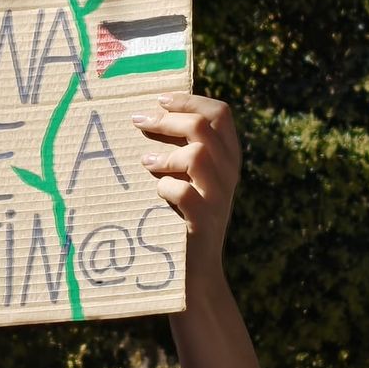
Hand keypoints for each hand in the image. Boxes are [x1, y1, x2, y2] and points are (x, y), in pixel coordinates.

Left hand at [134, 93, 239, 285]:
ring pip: (197, 155)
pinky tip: (158, 193)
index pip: (220, 113)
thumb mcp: (191, 175)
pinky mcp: (204, 221)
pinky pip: (183, 191)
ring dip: (165, 156)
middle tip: (138, 121)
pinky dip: (165, 188)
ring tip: (146, 163)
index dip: (189, 100)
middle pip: (203, 127)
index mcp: (229, 157)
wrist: (196, 268)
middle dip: (167, 120)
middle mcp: (230, 173)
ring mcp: (220, 197)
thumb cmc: (182, 214)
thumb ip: (182, 146)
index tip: (159, 99)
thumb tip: (148, 111)